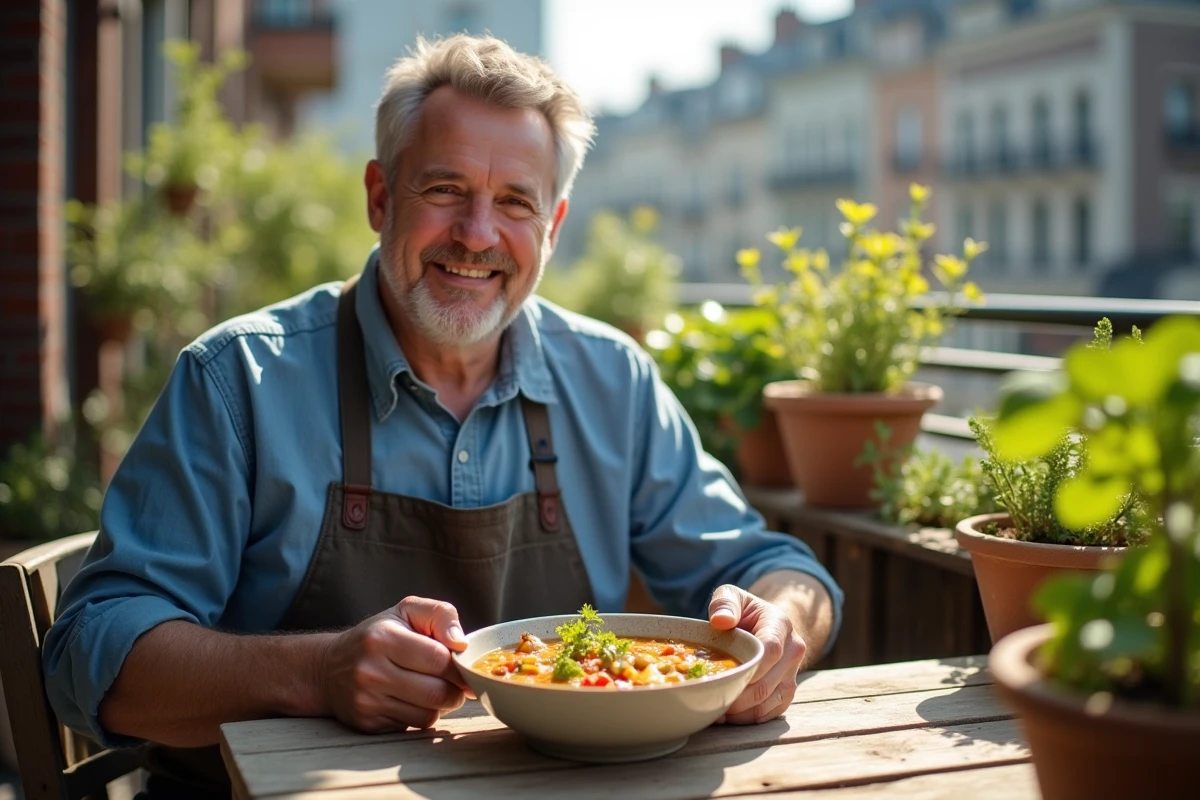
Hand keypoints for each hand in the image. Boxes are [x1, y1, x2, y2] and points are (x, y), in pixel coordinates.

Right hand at [319, 596, 472, 732]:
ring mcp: (366, 701)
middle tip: (456, 682)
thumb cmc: (379, 635)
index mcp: (383, 638)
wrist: (329, 668)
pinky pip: (414, 726)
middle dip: (456, 690)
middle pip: (436, 692)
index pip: (438, 659)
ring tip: (434, 688)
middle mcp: (370, 671)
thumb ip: (440, 615)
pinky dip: (423, 715)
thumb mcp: (407, 611)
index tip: (464, 666)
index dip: (459, 666)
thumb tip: (461, 642)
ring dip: (441, 704)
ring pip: (428, 714)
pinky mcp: (367, 723)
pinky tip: (414, 700)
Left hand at [708, 584, 805, 724]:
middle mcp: (793, 650)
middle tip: (710, 699)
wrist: (766, 623)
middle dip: (738, 696)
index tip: (725, 677)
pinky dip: (748, 718)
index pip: (771, 649)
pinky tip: (728, 715)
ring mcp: (792, 673)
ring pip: (770, 701)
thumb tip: (721, 621)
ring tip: (715, 709)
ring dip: (741, 712)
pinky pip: (771, 712)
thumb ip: (724, 603)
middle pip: (768, 682)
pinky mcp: (787, 691)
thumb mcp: (731, 596)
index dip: (750, 667)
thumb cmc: (744, 611)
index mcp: (780, 624)